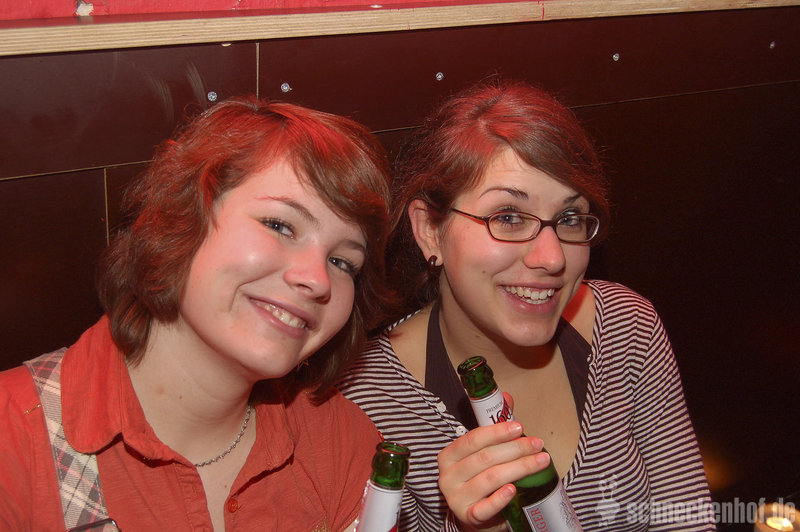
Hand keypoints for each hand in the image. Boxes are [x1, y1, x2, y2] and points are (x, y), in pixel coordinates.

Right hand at [437, 414, 549, 529]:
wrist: (476, 516)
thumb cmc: (480, 479)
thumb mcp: (483, 453)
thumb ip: (494, 428)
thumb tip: (507, 398)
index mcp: (449, 455)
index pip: (473, 439)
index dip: (497, 432)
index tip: (519, 427)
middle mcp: (448, 476)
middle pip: (485, 458)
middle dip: (515, 449)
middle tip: (537, 444)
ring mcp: (456, 498)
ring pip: (490, 479)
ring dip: (519, 468)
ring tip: (540, 462)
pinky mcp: (468, 516)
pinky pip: (485, 508)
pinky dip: (501, 498)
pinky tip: (514, 489)